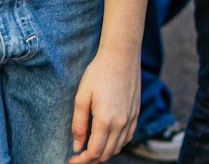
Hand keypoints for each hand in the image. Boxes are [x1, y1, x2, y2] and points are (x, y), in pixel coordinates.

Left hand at [70, 47, 139, 162]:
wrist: (122, 54)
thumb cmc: (99, 72)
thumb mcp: (82, 96)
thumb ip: (79, 124)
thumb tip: (77, 146)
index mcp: (105, 120)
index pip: (94, 153)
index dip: (82, 161)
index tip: (72, 160)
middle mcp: (121, 123)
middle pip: (107, 154)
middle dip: (92, 160)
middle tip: (80, 156)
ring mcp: (131, 118)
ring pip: (118, 147)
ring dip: (104, 153)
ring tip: (92, 148)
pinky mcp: (136, 112)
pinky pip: (128, 137)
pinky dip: (117, 144)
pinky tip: (108, 139)